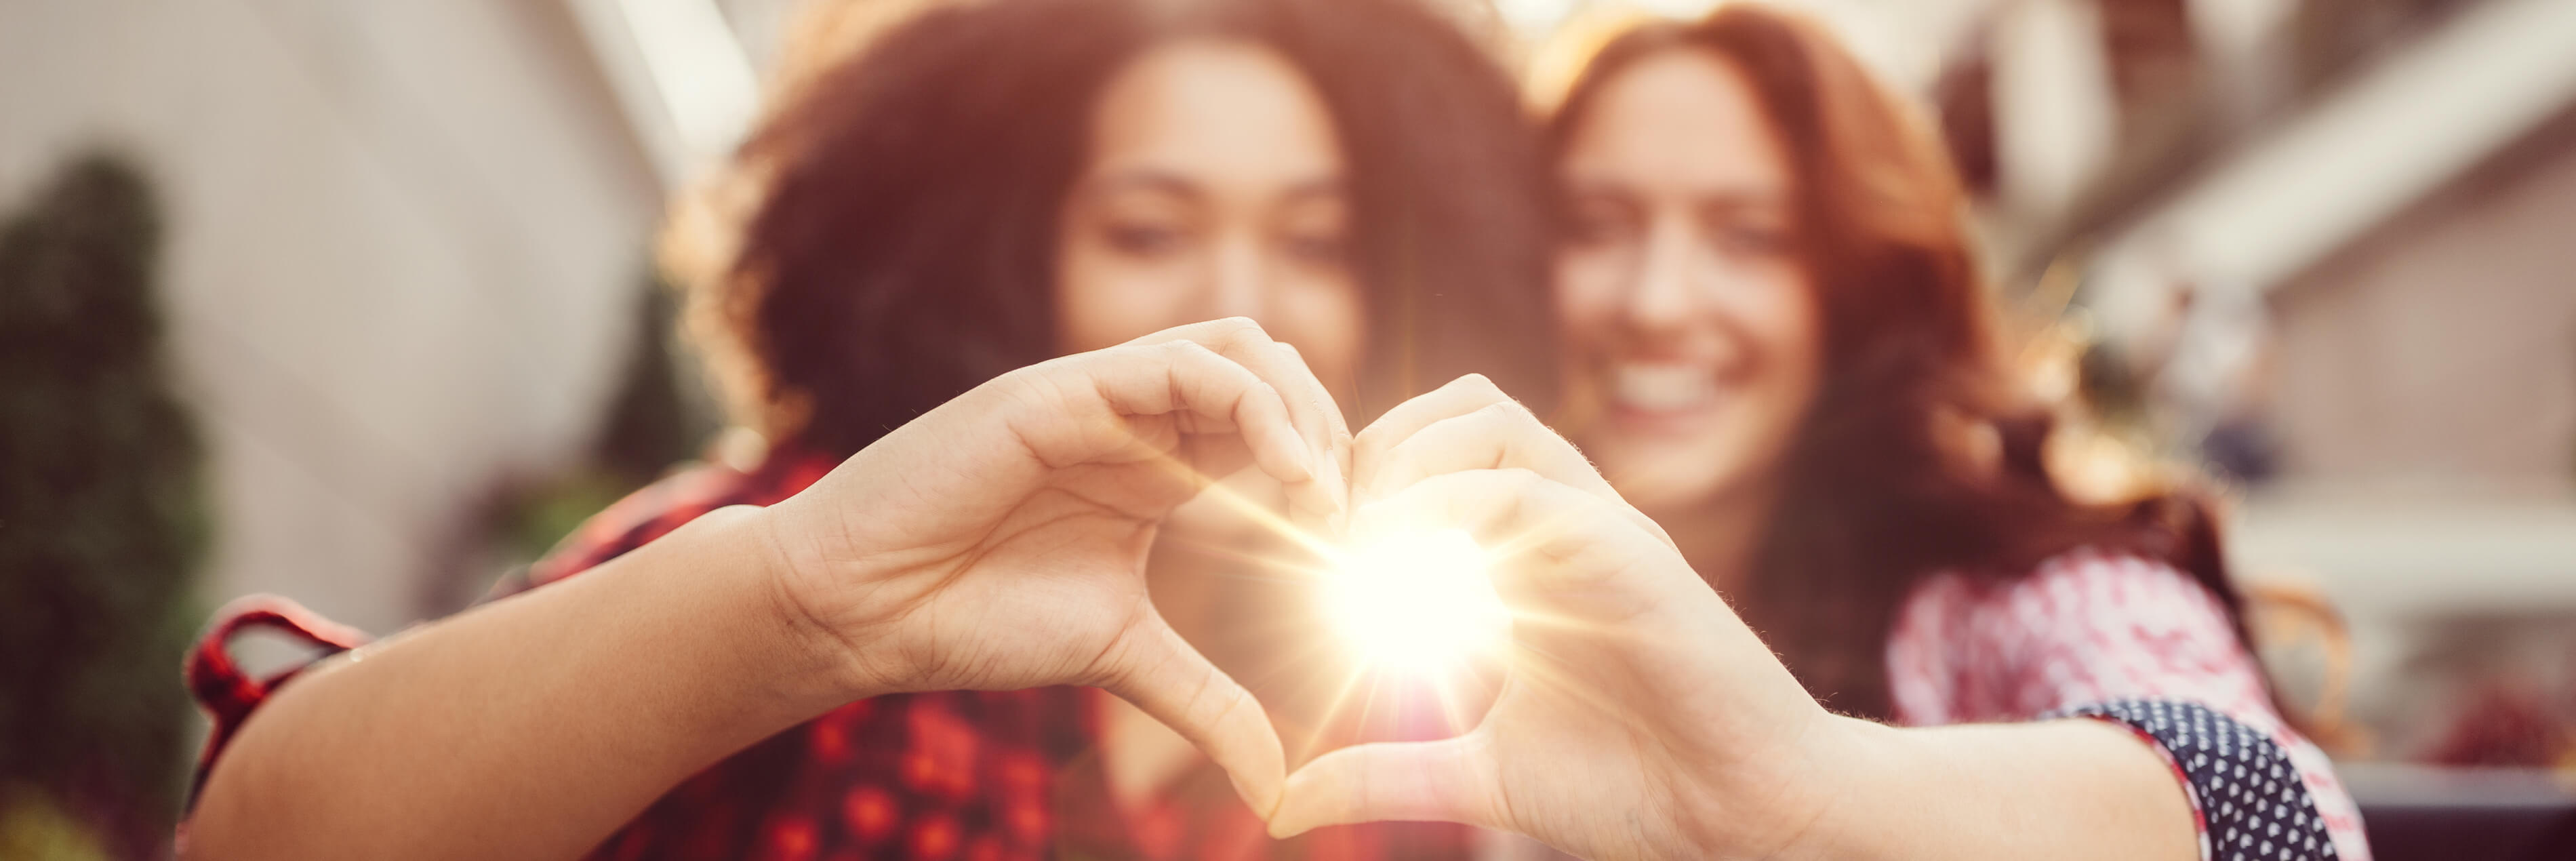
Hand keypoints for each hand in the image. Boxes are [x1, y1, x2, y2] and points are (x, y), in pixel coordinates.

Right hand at [755, 318, 1350, 815]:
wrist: (859, 608)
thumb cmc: (970, 618)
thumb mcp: (1121, 657)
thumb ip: (1205, 702)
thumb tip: (1278, 786)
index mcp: (1156, 466)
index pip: (1272, 426)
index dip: (1330, 471)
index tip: (1358, 544)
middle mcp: (1135, 419)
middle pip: (1272, 369)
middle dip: (1331, 428)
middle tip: (1349, 512)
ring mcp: (1098, 396)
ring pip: (1236, 344)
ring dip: (1297, 405)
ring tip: (1318, 486)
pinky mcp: (1061, 390)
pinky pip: (1177, 362)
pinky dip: (1247, 403)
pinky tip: (1277, 469)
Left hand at [1270, 376, 1847, 859]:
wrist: (1744, 815)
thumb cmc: (1632, 786)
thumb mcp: (1477, 777)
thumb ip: (1383, 775)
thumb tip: (1280, 801)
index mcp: (1530, 554)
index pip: (1433, 453)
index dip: (1360, 483)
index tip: (1307, 556)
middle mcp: (1565, 520)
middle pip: (1455, 407)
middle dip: (1373, 452)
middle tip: (1324, 534)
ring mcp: (1599, 526)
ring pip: (1489, 418)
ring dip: (1406, 463)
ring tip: (1358, 541)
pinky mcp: (1627, 550)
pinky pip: (1524, 487)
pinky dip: (1449, 508)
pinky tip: (1403, 574)